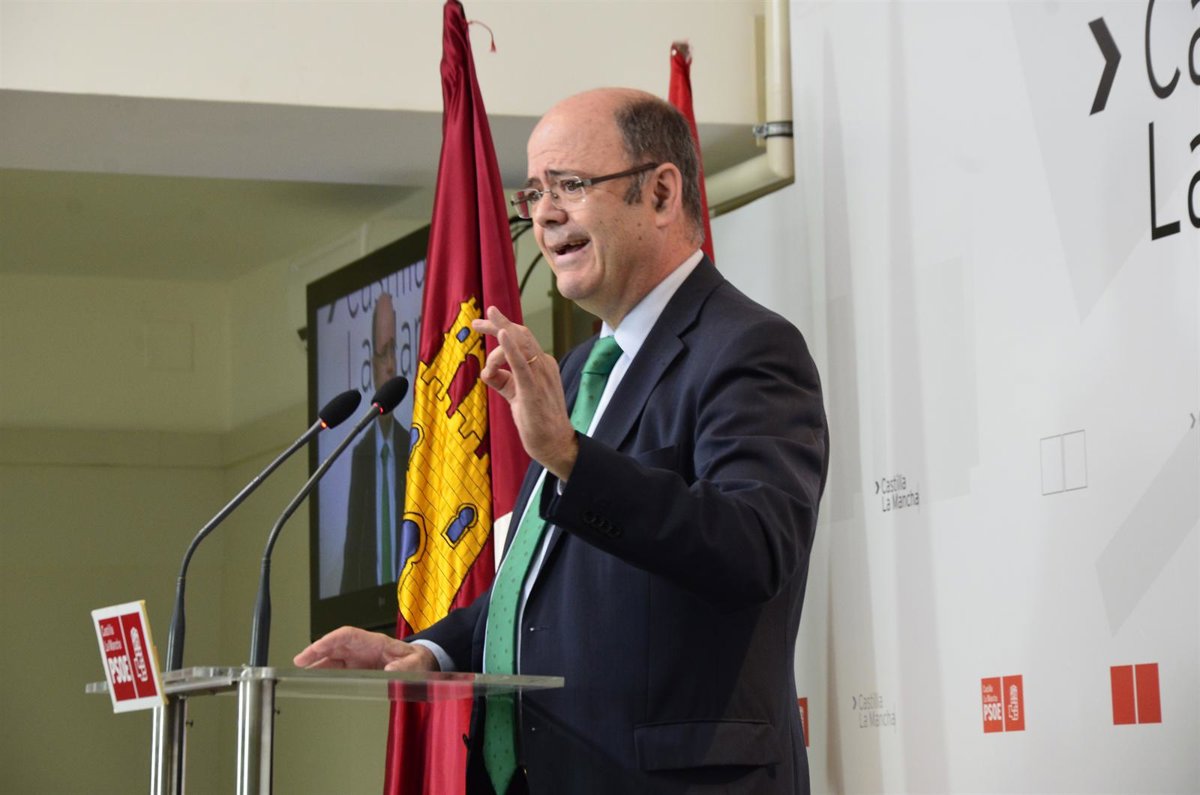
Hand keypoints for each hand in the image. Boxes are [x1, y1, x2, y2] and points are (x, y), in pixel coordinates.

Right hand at [292, 626, 438, 671]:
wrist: (422, 665)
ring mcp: (359, 658)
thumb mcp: (416, 664)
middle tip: (298, 663)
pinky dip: (326, 673)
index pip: (346, 636)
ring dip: (317, 664)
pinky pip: (338, 668)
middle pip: (335, 646)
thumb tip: (391, 672)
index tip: (314, 649)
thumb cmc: (418, 661)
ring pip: (333, 657)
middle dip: (316, 652)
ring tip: (300, 673)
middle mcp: (363, 648)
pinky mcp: (358, 668)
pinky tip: (316, 681)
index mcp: (375, 642)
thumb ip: (405, 667)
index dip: (328, 641)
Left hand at [472, 306, 577, 479]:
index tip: (482, 323)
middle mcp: (544, 365)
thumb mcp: (516, 395)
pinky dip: (510, 348)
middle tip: (476, 322)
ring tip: (479, 327)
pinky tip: (501, 334)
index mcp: (542, 365)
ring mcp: (540, 376)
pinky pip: (521, 364)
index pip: (522, 339)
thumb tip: (485, 371)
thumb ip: (503, 381)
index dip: (501, 328)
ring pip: (520, 344)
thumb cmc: (537, 420)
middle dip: (497, 324)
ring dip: (498, 332)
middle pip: (520, 335)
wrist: (554, 443)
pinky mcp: (533, 389)